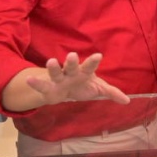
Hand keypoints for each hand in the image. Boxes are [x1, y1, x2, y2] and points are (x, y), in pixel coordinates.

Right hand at [0, 52, 130, 112]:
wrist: (65, 92)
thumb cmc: (83, 86)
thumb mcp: (98, 89)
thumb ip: (111, 93)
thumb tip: (127, 101)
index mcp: (84, 72)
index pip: (90, 66)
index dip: (93, 61)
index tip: (98, 55)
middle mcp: (70, 73)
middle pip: (71, 66)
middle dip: (72, 61)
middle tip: (73, 55)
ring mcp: (59, 79)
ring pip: (56, 72)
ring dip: (54, 67)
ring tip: (51, 61)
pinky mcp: (48, 88)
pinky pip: (41, 86)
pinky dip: (35, 83)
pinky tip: (28, 80)